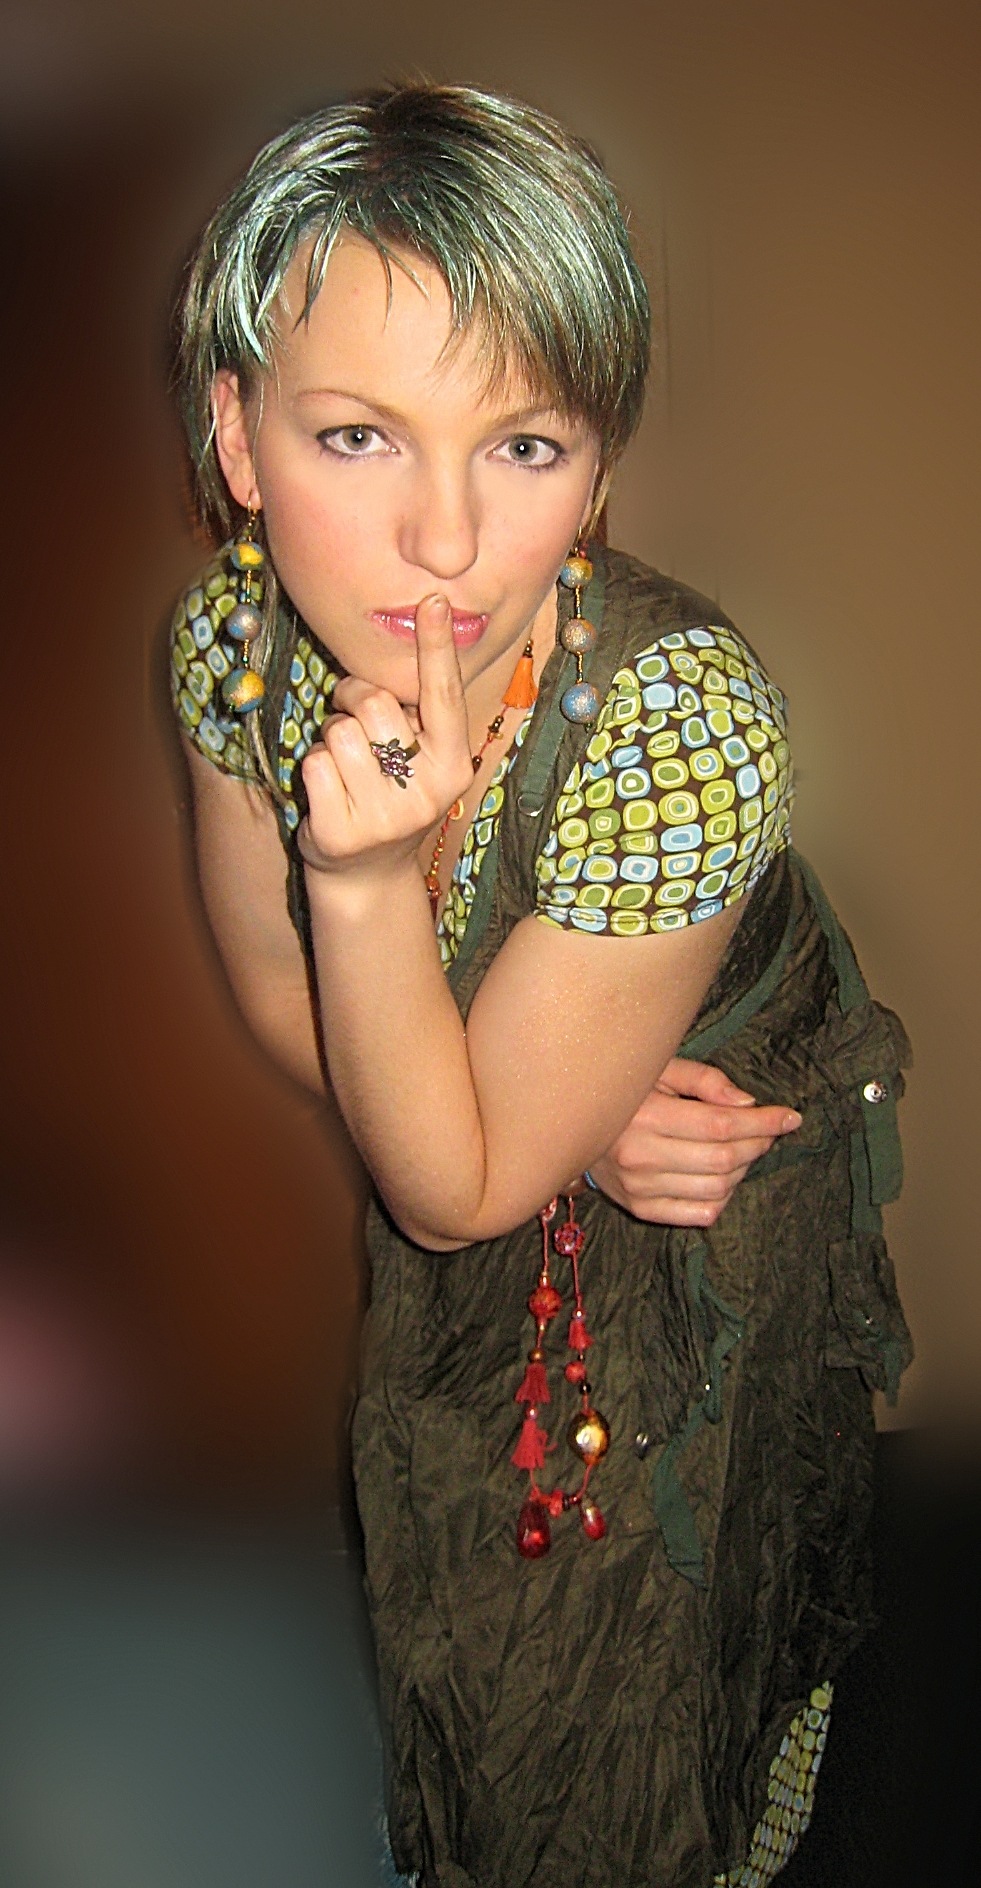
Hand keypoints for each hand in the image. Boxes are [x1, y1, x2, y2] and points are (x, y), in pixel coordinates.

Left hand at [298, 595, 473, 881]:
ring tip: (346, 767)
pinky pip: (314, 764)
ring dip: (332, 739)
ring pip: (339, 733)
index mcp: (454, 765)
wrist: (367, 876)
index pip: (443, 695)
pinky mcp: (342, 834)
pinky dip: (313, 768)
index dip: (435, 645)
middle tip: (353, 720)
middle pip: (375, 703)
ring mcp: (385, 817)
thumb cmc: (391, 797)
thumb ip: (417, 718)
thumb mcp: (420, 761)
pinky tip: (329, 792)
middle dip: (352, 700)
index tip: (433, 600)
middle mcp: (427, 792)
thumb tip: (386, 664)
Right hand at [586, 1058, 801, 1226]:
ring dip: (744, 1169)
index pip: (720, 1125)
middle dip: (760, 1143)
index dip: (763, 1122)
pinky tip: (722, 1175)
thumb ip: (704, 1080)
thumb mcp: (659, 1069)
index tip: (791, 1117)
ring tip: (745, 1148)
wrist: (569, 1125)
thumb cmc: (624, 1091)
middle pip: (724, 1159)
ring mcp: (639, 1188)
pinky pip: (701, 1214)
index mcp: (645, 1115)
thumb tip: (747, 1103)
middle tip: (771, 1129)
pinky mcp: (640, 1209)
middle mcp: (640, 1156)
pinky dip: (724, 1196)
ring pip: (718, 1189)